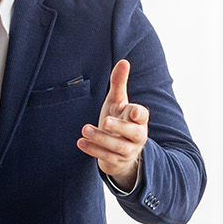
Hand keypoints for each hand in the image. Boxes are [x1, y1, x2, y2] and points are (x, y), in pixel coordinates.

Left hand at [78, 59, 148, 189]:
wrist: (119, 151)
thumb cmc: (119, 120)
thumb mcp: (117, 102)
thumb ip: (119, 83)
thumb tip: (124, 61)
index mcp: (138, 120)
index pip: (142, 116)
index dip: (138, 114)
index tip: (132, 113)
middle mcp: (137, 136)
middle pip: (132, 133)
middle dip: (119, 128)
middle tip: (105, 121)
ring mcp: (127, 151)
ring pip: (118, 147)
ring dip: (101, 139)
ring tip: (85, 129)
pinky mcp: (116, 161)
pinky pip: (106, 158)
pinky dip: (93, 150)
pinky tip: (80, 142)